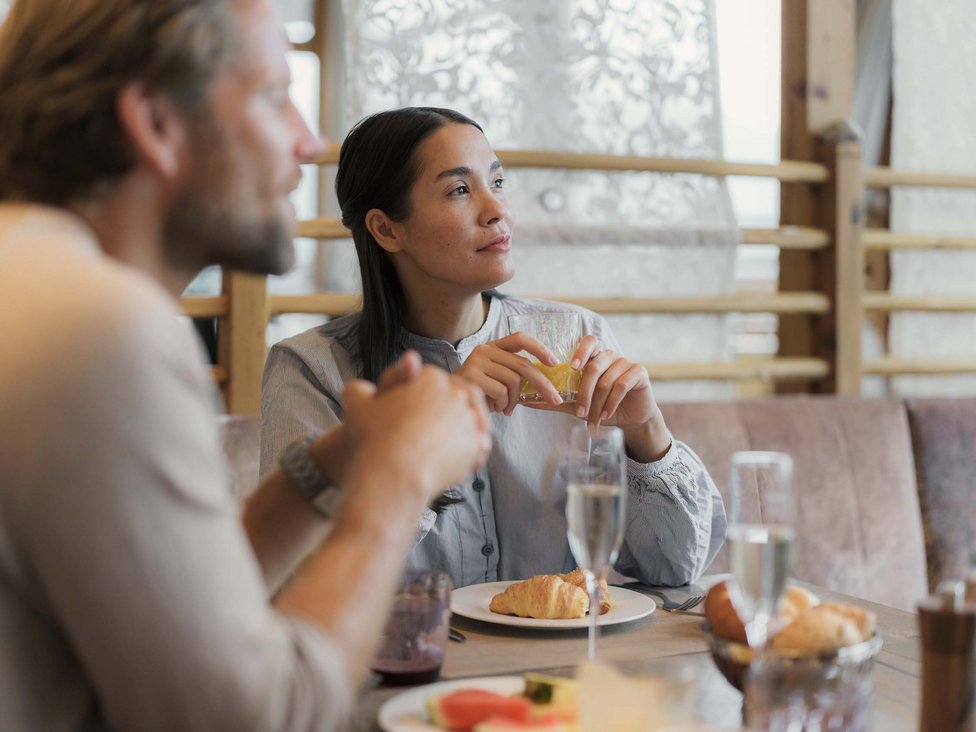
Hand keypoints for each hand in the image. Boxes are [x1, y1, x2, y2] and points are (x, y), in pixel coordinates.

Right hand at [342, 354, 491, 500]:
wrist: (390, 477)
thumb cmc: (371, 439)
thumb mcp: (356, 403)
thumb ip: (360, 387)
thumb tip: (375, 382)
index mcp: (429, 377)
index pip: (436, 381)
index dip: (430, 395)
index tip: (422, 409)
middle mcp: (454, 394)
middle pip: (458, 397)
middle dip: (452, 409)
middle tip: (440, 428)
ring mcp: (468, 419)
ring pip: (472, 420)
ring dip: (463, 429)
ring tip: (446, 446)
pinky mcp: (477, 445)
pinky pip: (479, 445)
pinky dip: (471, 451)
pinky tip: (456, 460)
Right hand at [457, 332, 562, 414]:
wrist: (452, 400)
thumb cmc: (482, 391)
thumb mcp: (500, 377)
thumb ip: (517, 374)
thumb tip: (548, 385)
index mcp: (495, 346)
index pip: (520, 338)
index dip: (540, 348)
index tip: (554, 363)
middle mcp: (485, 349)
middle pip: (523, 365)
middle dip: (543, 384)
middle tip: (555, 400)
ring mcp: (477, 361)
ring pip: (513, 381)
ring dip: (514, 400)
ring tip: (506, 407)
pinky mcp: (471, 375)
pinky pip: (500, 391)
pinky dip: (502, 404)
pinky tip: (495, 407)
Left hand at [526, 336, 670, 460]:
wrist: (631, 420)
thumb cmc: (603, 407)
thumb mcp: (577, 405)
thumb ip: (556, 400)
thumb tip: (526, 401)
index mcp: (595, 358)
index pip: (588, 342)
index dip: (580, 351)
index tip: (571, 367)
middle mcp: (611, 356)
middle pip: (595, 364)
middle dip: (584, 390)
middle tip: (578, 410)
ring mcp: (626, 362)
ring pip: (607, 379)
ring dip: (597, 403)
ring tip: (591, 419)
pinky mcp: (639, 372)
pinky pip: (622, 384)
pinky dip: (611, 402)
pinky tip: (606, 415)